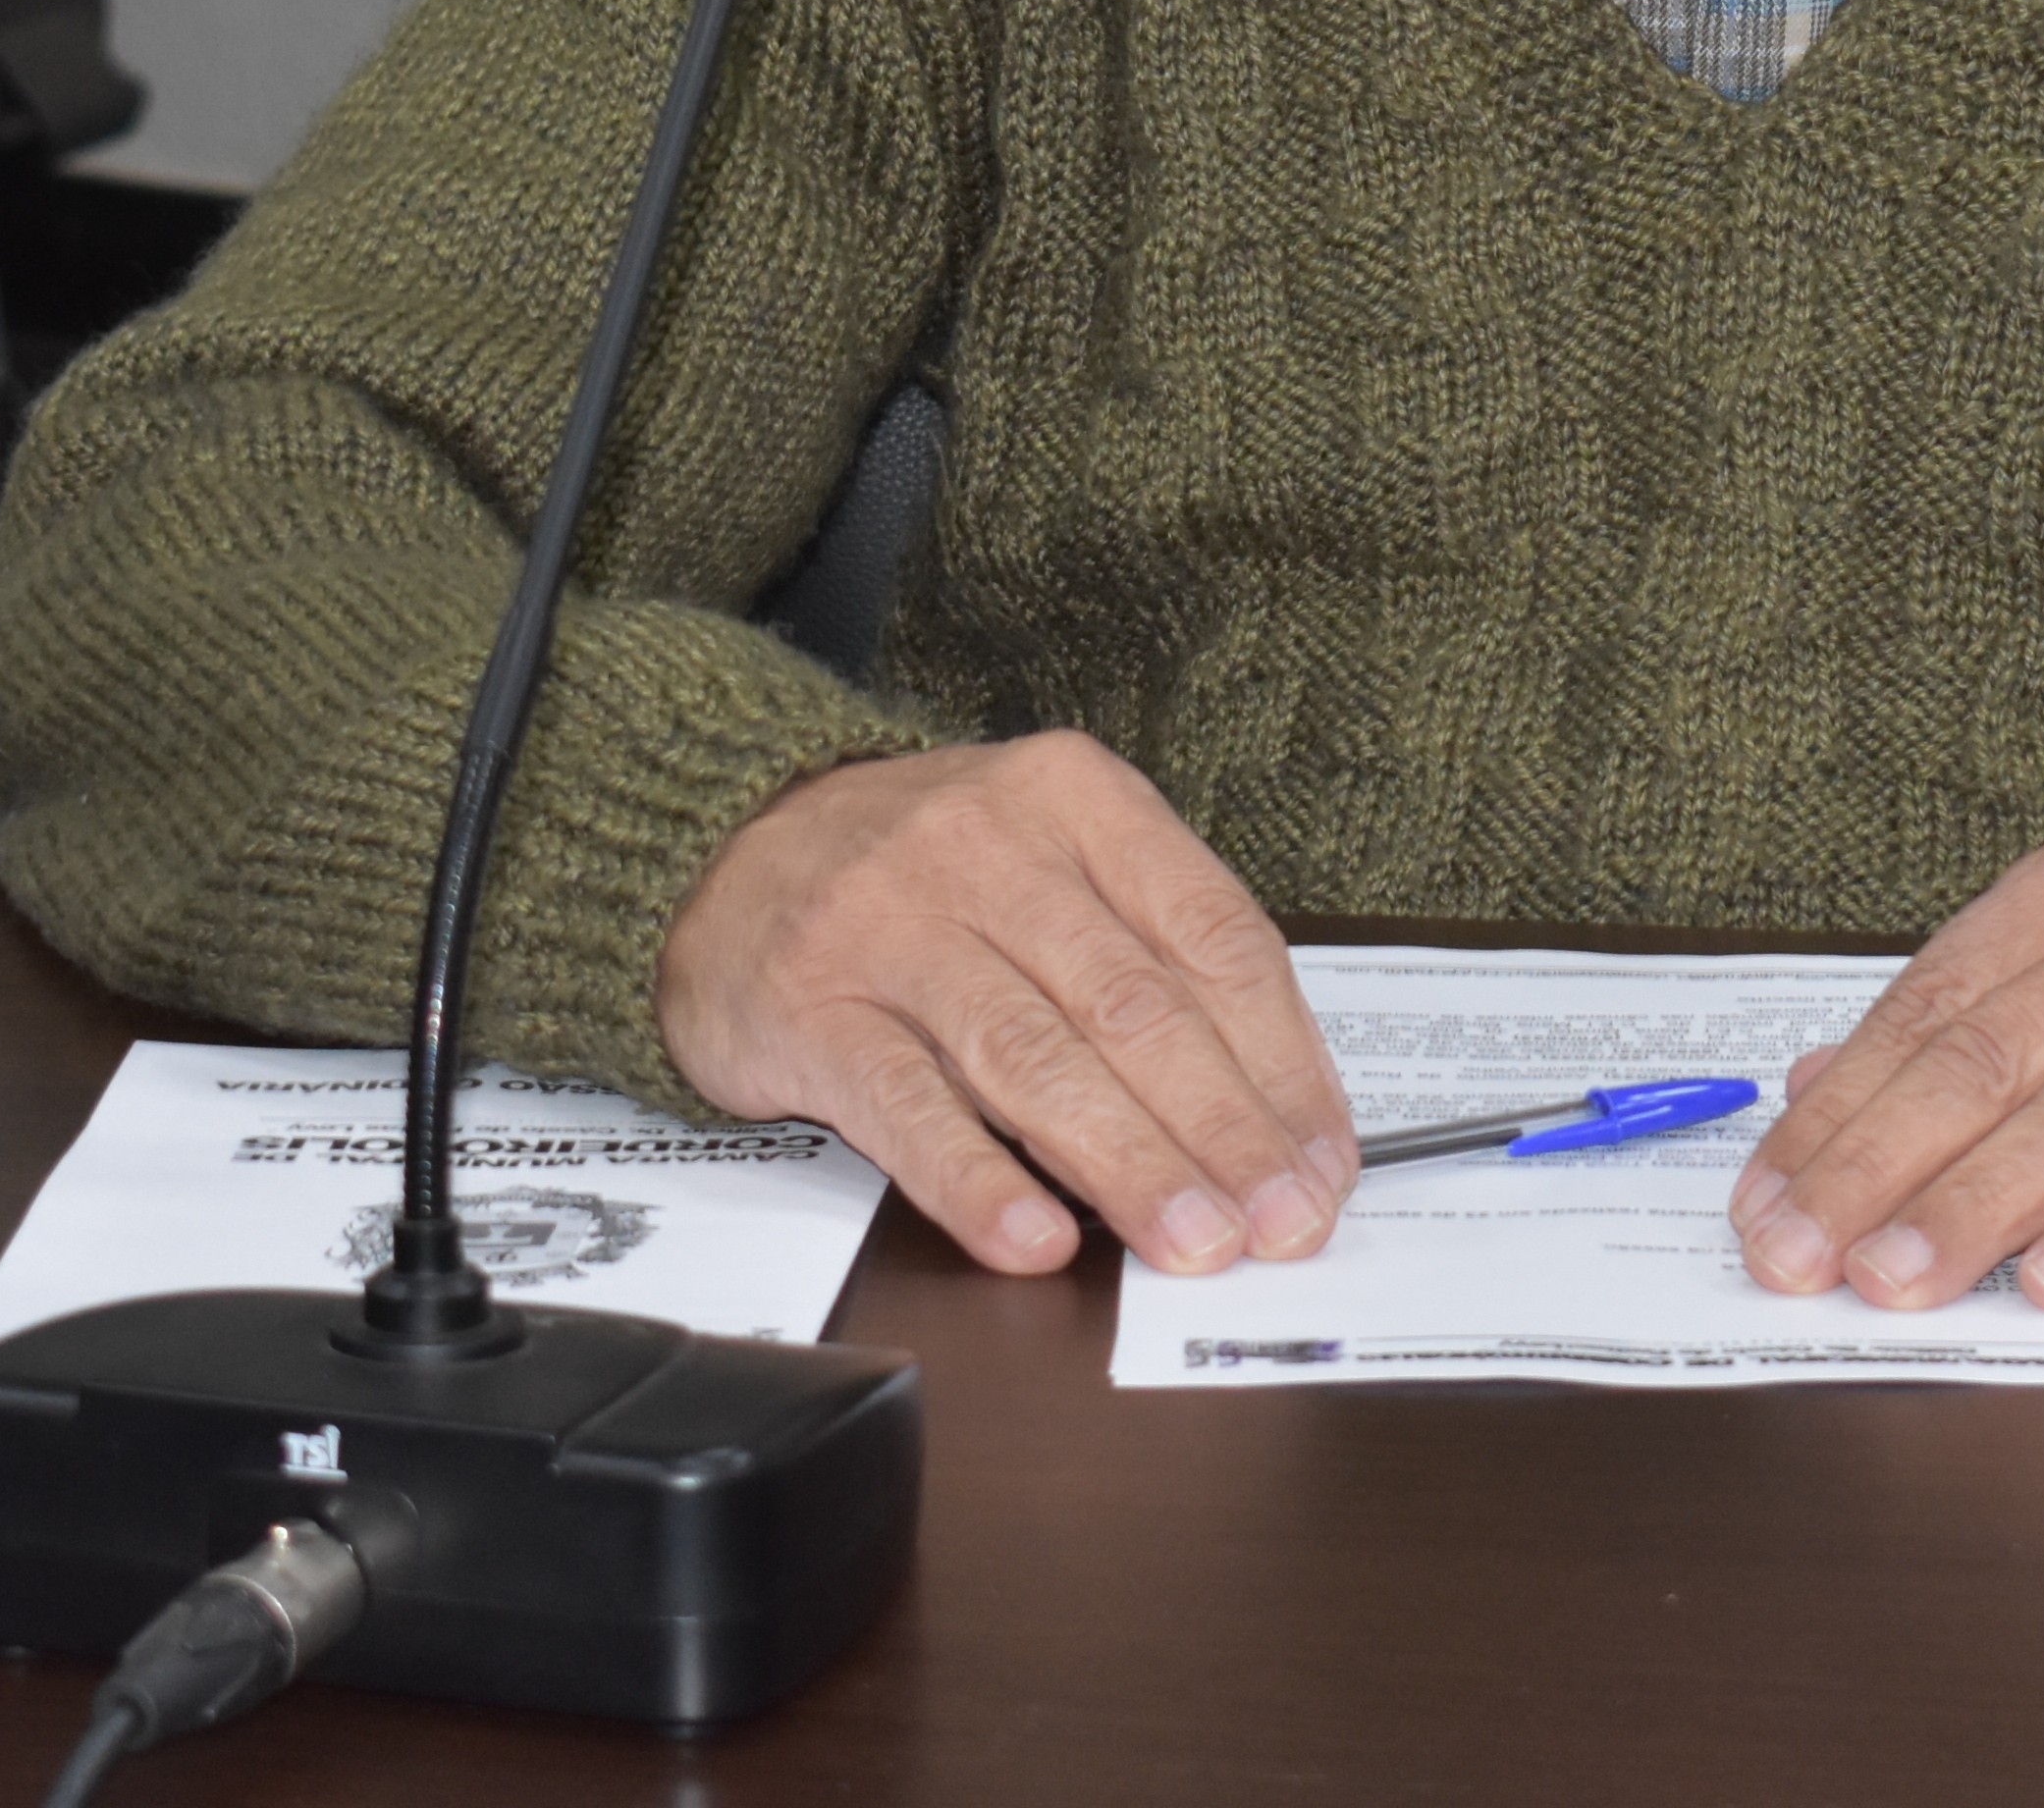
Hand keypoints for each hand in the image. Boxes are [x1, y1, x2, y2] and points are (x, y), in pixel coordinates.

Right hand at [657, 732, 1353, 1279]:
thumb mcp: (1048, 861)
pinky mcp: (809, 1007)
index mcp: (1076, 798)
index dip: (1282, 1061)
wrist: (720, 848)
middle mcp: (987, 847)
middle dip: (1223, 1129)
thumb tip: (1270, 1115)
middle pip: (1134, 1004)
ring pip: (1034, 1056)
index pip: (1213, 936)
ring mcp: (890, 925)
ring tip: (1189, 1243)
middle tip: (1277, 1225)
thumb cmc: (922, 876)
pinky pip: (907, 1104)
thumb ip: (1150, 960)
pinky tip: (1035, 1240)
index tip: (1323, 1160)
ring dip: (1126, 1163)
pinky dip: (978, 1180)